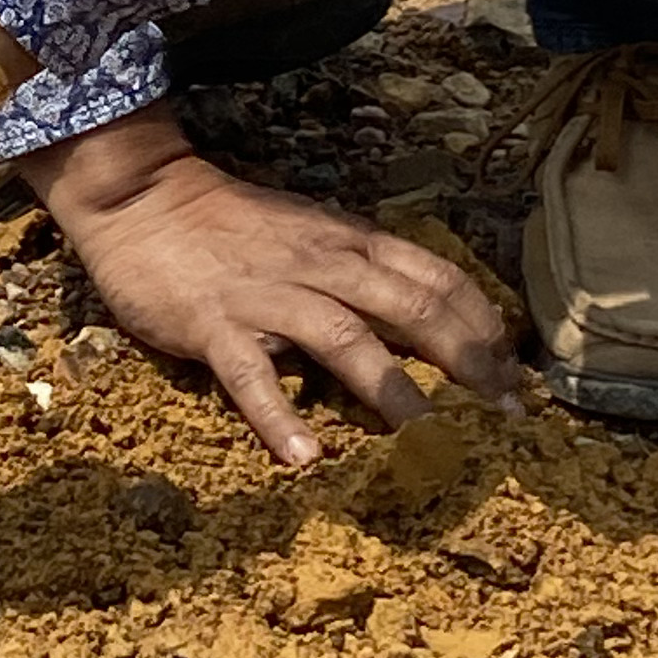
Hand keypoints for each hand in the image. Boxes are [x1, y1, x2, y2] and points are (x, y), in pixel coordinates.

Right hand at [32, 111, 518, 464]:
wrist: (142, 199)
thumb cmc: (233, 227)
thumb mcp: (311, 235)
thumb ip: (361, 276)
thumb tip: (425, 329)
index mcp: (349, 243)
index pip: (438, 279)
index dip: (485, 328)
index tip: (515, 379)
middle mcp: (320, 265)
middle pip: (410, 309)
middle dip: (466, 366)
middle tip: (502, 422)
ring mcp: (266, 295)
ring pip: (344, 340)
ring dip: (393, 392)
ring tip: (429, 445)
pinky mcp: (212, 324)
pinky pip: (250, 374)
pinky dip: (278, 416)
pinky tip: (304, 459)